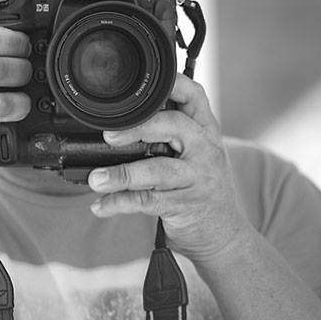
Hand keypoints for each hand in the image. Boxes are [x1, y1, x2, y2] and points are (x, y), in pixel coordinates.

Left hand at [86, 76, 251, 261]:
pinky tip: (101, 206)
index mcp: (207, 132)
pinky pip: (147, 202)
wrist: (224, 235)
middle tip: (109, 136)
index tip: (141, 85)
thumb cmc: (203, 190)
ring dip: (122, 174)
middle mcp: (205, 151)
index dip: (172, 84)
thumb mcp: (199, 155)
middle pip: (175, 126)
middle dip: (140, 127)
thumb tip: (126, 119)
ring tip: (96, 179)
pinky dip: (119, 204)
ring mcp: (197, 179)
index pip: (195, 97)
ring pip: (158, 170)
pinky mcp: (184, 206)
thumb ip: (175, 135)